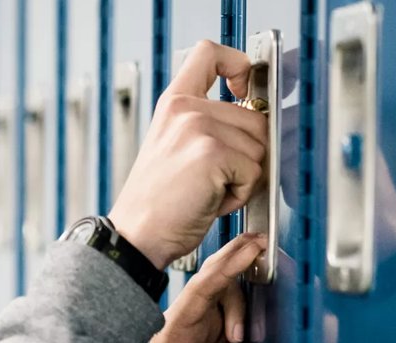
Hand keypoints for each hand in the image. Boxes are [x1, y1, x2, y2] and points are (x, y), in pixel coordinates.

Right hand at [108, 41, 267, 267]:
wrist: (136, 235)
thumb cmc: (156, 203)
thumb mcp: (173, 146)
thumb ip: (207, 123)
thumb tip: (256, 120)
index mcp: (174, 103)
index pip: (209, 54)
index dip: (237, 65)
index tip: (243, 87)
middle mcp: (186, 109)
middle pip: (255, 116)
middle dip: (245, 153)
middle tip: (212, 177)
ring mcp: (199, 128)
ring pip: (259, 147)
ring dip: (243, 177)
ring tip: (208, 190)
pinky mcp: (213, 153)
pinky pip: (254, 172)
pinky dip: (240, 194)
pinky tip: (211, 201)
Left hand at [122, 234, 261, 342]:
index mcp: (170, 342)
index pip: (198, 296)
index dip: (223, 269)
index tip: (247, 249)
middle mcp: (187, 336)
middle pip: (216, 290)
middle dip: (239, 267)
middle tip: (267, 248)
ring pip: (231, 304)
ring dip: (250, 301)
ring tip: (252, 336)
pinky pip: (243, 326)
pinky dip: (258, 318)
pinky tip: (270, 320)